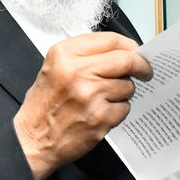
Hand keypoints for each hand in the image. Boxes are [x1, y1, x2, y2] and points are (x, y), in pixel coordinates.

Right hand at [14, 32, 152, 179]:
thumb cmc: (44, 105)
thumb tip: (121, 52)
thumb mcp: (54, 67)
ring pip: (127, 85)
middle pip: (126, 60)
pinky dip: (117, 111)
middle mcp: (78, 71)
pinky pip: (124, 108)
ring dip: (123, 92)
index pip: (111, 40)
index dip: (129, 46)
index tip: (136, 52)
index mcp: (65, 54)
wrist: (33, 139)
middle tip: (145, 72)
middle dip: (141, 66)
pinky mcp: (100, 117)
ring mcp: (91, 95)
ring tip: (104, 99)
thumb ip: (84, 55)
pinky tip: (101, 114)